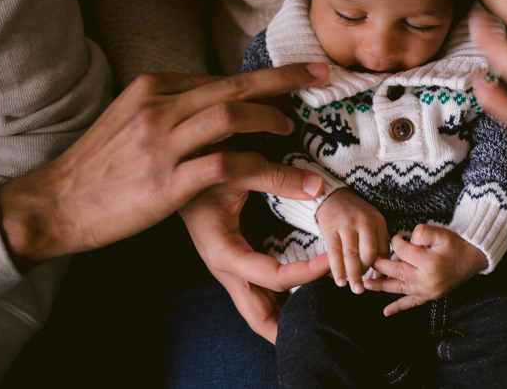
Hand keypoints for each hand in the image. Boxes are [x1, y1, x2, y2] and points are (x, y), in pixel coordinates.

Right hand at [0, 63, 329, 270]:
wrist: (55, 203)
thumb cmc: (98, 166)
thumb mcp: (129, 121)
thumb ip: (170, 107)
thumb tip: (214, 102)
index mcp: (151, 88)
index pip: (217, 78)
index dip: (260, 82)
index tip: (290, 84)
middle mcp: (158, 107)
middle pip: (233, 86)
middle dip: (282, 79)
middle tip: (318, 76)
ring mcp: (162, 144)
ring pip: (233, 118)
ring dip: (272, 120)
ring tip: (294, 130)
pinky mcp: (167, 182)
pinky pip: (227, 166)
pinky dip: (265, 170)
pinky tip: (289, 179)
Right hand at [180, 175, 331, 343]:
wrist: (176, 173)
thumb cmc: (201, 171)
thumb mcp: (237, 169)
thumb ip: (277, 178)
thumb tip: (318, 186)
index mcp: (224, 253)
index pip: (273, 277)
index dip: (305, 274)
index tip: (330, 263)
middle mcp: (227, 268)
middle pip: (257, 315)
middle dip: (286, 330)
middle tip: (320, 337)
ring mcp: (231, 267)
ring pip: (257, 306)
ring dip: (284, 316)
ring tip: (317, 324)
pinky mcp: (236, 260)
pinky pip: (259, 289)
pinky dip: (280, 298)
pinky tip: (301, 298)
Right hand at [316, 188, 390, 293]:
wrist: (332, 196)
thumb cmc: (355, 214)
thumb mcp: (371, 222)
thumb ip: (377, 243)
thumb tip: (381, 273)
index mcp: (378, 221)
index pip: (383, 249)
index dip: (381, 268)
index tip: (378, 281)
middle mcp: (364, 221)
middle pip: (368, 253)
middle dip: (366, 273)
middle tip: (363, 287)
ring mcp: (347, 224)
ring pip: (351, 255)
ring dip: (353, 274)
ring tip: (354, 289)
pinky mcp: (331, 228)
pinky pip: (335, 252)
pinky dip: (337, 269)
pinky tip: (339, 280)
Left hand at [364, 224, 487, 315]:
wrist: (473, 258)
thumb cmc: (455, 244)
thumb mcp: (440, 232)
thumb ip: (422, 232)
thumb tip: (406, 240)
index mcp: (429, 263)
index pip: (402, 251)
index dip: (396, 241)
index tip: (396, 236)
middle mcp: (427, 280)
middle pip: (397, 271)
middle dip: (379, 265)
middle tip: (365, 261)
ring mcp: (428, 291)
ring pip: (400, 288)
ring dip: (382, 287)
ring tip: (366, 285)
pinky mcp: (430, 296)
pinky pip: (412, 303)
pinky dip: (399, 308)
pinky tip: (386, 312)